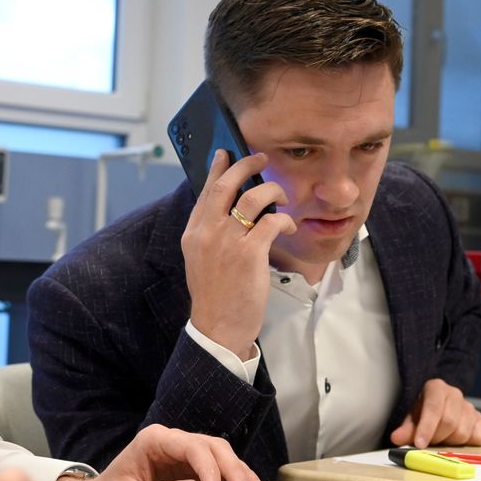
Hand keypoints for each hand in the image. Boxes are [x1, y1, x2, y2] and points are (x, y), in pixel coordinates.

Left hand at [49, 424, 266, 480]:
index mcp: (154, 440)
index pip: (193, 448)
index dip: (209, 469)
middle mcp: (172, 441)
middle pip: (213, 447)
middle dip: (232, 469)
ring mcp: (182, 454)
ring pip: (220, 455)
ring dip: (238, 472)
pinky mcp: (189, 469)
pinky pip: (216, 469)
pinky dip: (231, 480)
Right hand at [183, 150, 295, 358]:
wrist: (218, 327)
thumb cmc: (216, 296)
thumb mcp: (202, 260)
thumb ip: (211, 235)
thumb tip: (232, 212)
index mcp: (193, 233)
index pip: (205, 191)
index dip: (218, 168)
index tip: (226, 153)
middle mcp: (207, 232)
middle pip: (225, 185)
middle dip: (245, 165)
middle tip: (261, 158)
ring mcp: (228, 242)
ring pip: (252, 197)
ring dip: (271, 191)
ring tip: (282, 197)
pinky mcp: (250, 253)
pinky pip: (271, 221)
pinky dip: (283, 219)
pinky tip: (287, 226)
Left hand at [390, 379, 480, 447]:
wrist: (439, 405)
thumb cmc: (423, 411)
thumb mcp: (411, 418)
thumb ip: (405, 429)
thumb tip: (396, 438)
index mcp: (436, 388)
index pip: (433, 408)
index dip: (426, 428)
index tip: (419, 444)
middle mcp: (455, 394)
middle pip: (449, 422)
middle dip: (437, 437)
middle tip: (428, 442)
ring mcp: (469, 406)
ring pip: (462, 432)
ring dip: (450, 442)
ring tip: (441, 438)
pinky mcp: (479, 419)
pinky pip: (478, 437)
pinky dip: (467, 443)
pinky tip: (456, 439)